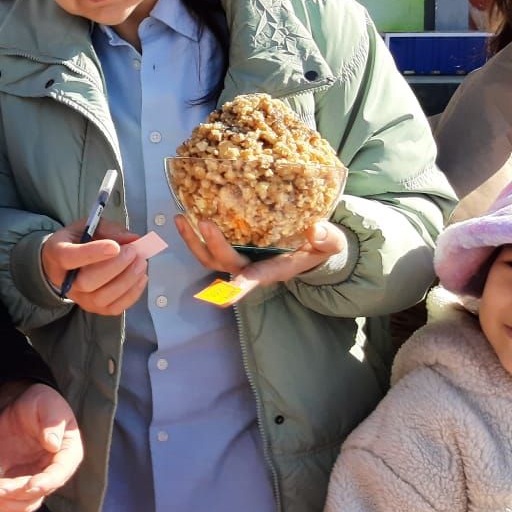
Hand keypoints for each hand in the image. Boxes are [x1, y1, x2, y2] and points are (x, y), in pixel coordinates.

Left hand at [0, 382, 83, 511]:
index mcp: (67, 454)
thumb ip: (52, 423)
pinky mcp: (16, 477)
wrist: (20, 402)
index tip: (30, 485)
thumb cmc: (41, 402)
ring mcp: (34, 476)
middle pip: (39, 493)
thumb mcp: (48, 405)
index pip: (59, 474)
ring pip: (25, 502)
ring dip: (7, 502)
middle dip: (19, 494)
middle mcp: (53, 471)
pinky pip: (10, 496)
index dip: (45, 483)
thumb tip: (53, 443)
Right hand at [41, 220, 146, 315]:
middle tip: (134, 252)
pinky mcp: (94, 308)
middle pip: (87, 282)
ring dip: (127, 281)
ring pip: (102, 298)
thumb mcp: (87, 226)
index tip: (115, 247)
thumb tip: (132, 239)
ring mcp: (79, 298)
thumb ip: (108, 230)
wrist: (65, 264)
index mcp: (57, 254)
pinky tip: (140, 278)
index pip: (70, 257)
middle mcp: (64, 281)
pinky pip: (114, 308)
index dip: (92, 253)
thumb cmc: (77, 241)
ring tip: (141, 263)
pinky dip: (132, 294)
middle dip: (115, 267)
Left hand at [175, 216, 347, 285]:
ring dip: (193, 241)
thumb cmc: (321, 247)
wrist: (313, 247)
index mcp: (275, 269)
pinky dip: (195, 234)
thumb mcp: (331, 244)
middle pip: (224, 264)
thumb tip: (316, 230)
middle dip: (211, 245)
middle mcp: (252, 268)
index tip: (224, 296)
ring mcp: (240, 259)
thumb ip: (327, 239)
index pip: (254, 278)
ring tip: (180, 218)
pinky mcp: (234, 247)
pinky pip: (208, 246)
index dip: (239, 287)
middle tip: (202, 221)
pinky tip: (186, 214)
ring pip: (209, 258)